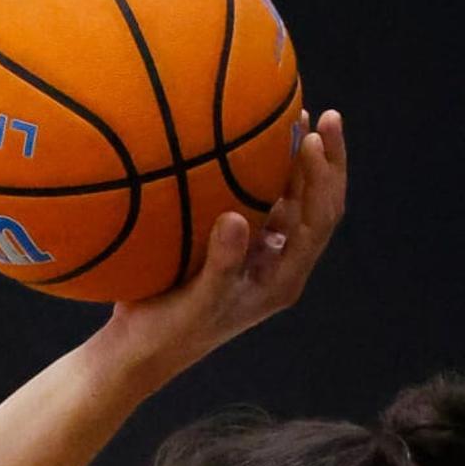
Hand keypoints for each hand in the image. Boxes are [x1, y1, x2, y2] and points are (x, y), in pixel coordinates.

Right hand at [98, 107, 347, 389]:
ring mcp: (257, 255)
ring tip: (297, 115)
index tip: (310, 139)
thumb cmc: (169, 333)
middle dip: (326, 162)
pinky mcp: (233, 246)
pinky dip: (260, 171)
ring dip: (297, 162)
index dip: (323, 179)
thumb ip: (221, 265)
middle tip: (326, 115)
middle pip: (318, 207)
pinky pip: (257, 202)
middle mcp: (278, 265)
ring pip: (291, 201)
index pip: (319, 223)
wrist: (138, 351)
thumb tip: (238, 217)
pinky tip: (245, 140)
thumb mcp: (196, 302)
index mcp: (281, 281)